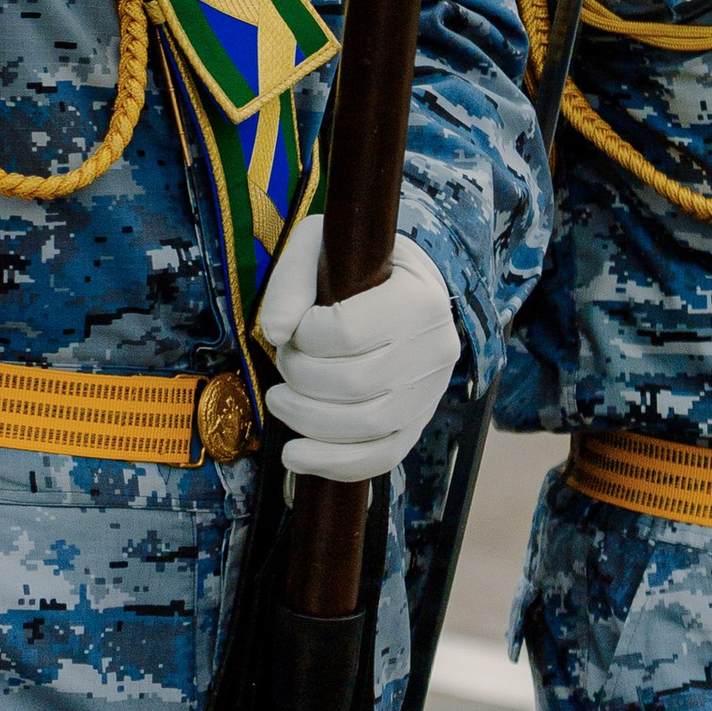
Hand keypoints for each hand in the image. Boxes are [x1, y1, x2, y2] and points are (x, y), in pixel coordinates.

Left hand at [256, 222, 459, 481]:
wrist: (404, 288)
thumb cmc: (357, 265)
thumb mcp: (321, 247)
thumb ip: (293, 281)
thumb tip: (275, 332)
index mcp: (419, 296)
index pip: (347, 332)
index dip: (304, 337)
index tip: (293, 328)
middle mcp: (437, 347)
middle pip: (354, 384)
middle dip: (300, 378)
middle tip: (282, 362)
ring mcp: (430, 391)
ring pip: (366, 426)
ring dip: (307, 420)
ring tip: (279, 400)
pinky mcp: (419, 424)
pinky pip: (380, 458)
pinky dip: (332, 462)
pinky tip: (295, 455)